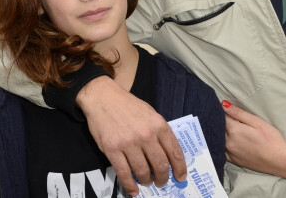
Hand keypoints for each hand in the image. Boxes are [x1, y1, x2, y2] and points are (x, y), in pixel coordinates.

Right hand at [77, 76, 185, 196]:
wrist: (103, 97)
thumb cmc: (129, 106)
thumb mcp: (150, 113)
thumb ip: (159, 132)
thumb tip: (168, 154)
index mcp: (159, 124)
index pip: (174, 151)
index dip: (180, 168)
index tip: (181, 177)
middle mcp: (146, 134)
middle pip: (160, 165)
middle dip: (163, 178)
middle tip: (162, 182)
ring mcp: (128, 143)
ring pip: (143, 172)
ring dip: (147, 181)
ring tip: (147, 181)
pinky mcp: (112, 149)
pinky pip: (124, 174)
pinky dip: (130, 186)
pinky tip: (134, 191)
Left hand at [222, 100, 285, 181]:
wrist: (279, 160)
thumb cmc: (271, 139)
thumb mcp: (257, 121)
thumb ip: (239, 113)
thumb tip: (224, 105)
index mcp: (234, 130)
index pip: (221, 116)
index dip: (223, 110)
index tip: (226, 107)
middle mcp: (228, 142)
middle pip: (218, 127)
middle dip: (221, 120)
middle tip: (230, 117)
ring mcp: (230, 153)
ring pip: (219, 138)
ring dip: (221, 132)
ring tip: (233, 128)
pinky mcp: (233, 161)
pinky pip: (222, 150)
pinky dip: (223, 143)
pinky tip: (231, 140)